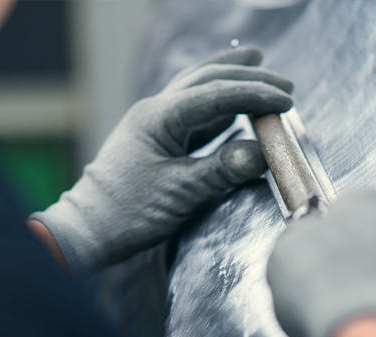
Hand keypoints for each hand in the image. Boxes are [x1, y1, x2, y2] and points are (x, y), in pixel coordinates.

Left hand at [29, 46, 292, 270]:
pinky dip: (217, 106)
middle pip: (207, 81)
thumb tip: (263, 153)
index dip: (256, 96)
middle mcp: (155, 112)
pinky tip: (231, 109)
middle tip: (283, 83)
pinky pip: (192, 114)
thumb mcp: (180, 194)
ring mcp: (153, 125)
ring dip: (229, 80)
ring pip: (197, 90)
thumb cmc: (128, 214)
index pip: (217, 95)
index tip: (288, 102)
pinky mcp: (154, 142)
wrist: (88, 232)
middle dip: (247, 77)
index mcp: (159, 117)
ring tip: (256, 66)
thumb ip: (221, 170)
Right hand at [266, 191, 375, 336]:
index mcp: (367, 202)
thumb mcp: (284, 256)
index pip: (346, 206)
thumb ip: (298, 238)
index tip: (315, 254)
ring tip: (357, 319)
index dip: (328, 235)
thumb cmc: (330, 296)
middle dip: (362, 262)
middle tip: (334, 290)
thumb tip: (300, 239)